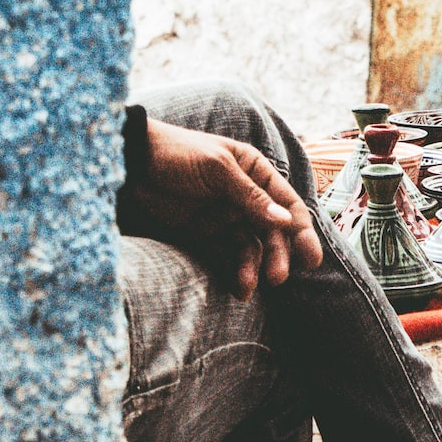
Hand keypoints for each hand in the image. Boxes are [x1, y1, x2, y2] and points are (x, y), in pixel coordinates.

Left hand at [133, 119, 323, 298]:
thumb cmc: (176, 154)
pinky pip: (229, 255)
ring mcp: (227, 215)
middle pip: (274, 230)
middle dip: (279, 254)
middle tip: (279, 278)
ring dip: (257, 267)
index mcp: (255, 170)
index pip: (287, 203)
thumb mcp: (216, 169)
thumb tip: (285, 221)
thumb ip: (250, 196)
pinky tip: (239, 287)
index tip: (311, 258)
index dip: (302, 230)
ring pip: (254, 246)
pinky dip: (237, 271)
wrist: (131, 163)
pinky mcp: (207, 233)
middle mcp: (247, 195)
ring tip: (251, 287)